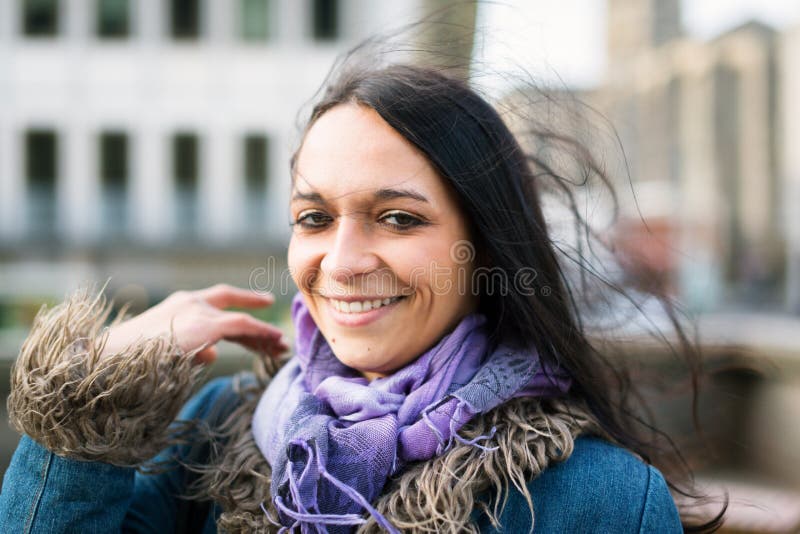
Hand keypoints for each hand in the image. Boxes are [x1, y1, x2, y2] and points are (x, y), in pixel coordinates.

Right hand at [100, 284, 287, 363]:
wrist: (109, 361)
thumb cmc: (130, 362)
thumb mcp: (164, 353)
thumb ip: (192, 352)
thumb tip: (214, 355)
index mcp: (177, 306)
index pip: (216, 299)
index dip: (242, 302)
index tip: (264, 304)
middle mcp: (190, 302)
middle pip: (232, 310)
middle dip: (256, 326)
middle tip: (277, 340)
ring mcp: (198, 311)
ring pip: (241, 321)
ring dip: (262, 335)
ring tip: (281, 348)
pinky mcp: (206, 325)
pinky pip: (243, 326)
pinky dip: (261, 333)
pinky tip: (274, 341)